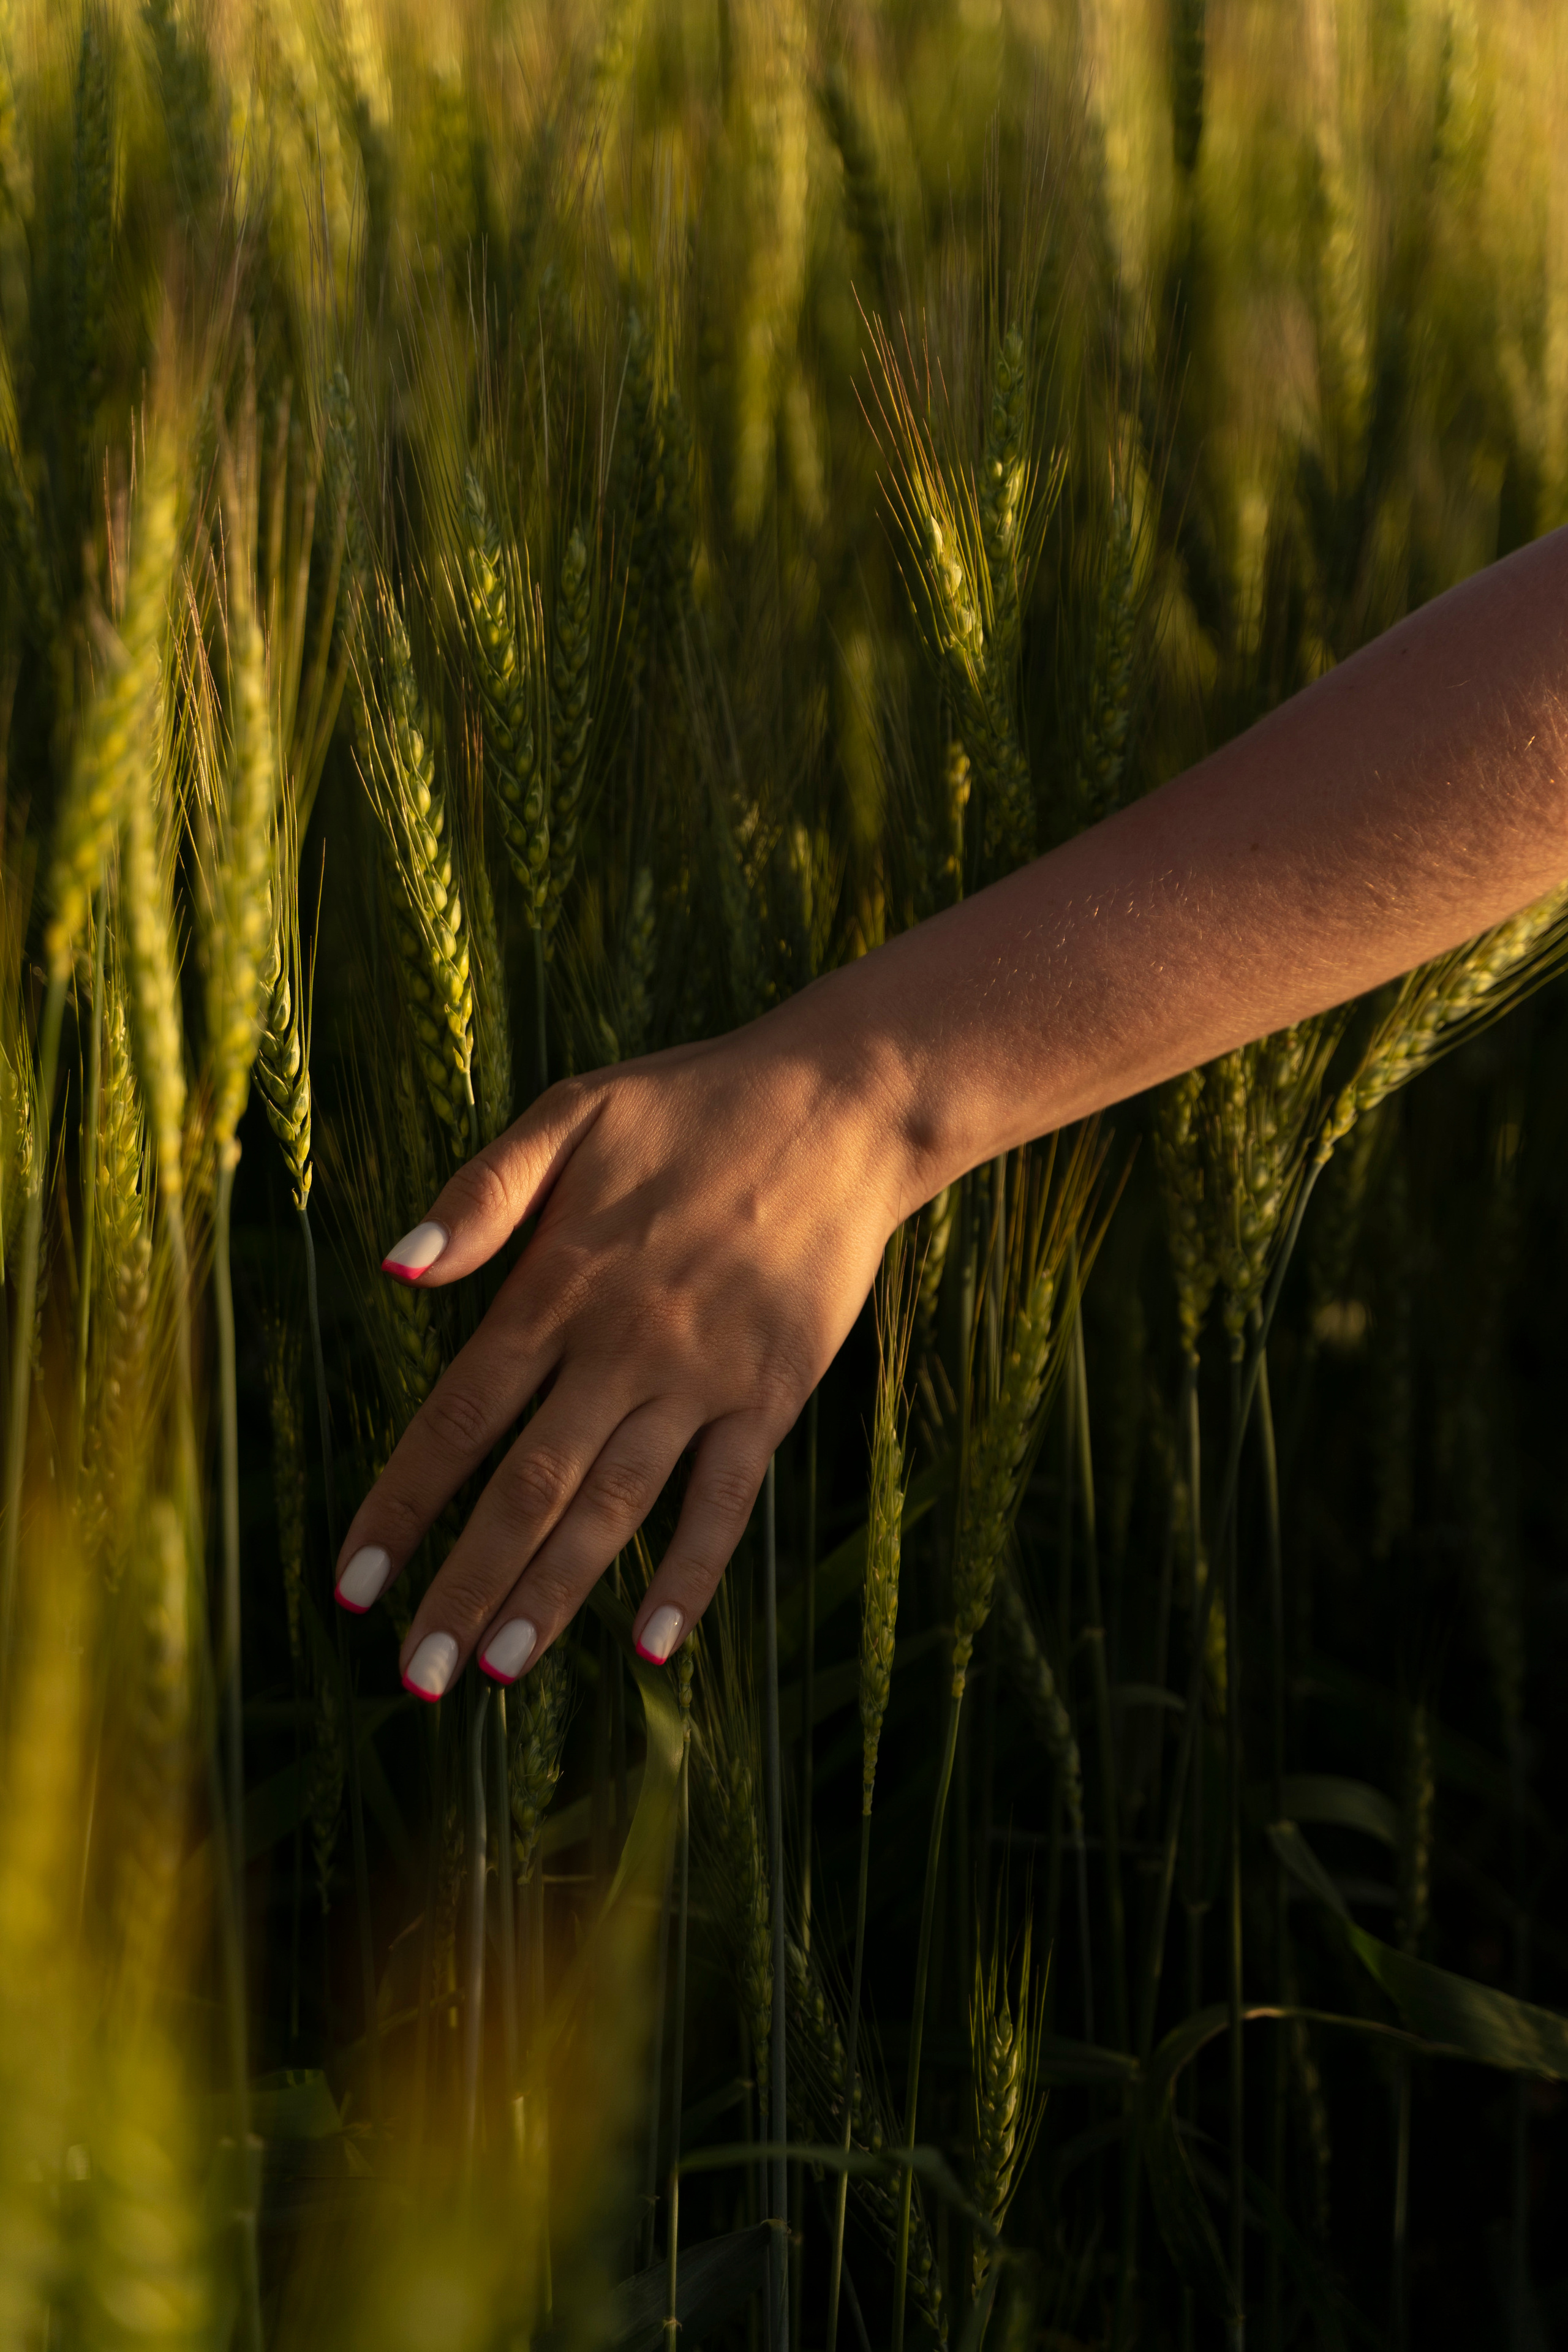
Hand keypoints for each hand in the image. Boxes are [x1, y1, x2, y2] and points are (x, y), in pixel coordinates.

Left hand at [332, 986, 915, 1695]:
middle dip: (464, 1583)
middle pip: (527, 1487)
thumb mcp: (571, 1113)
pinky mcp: (773, 1393)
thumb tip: (392, 1269)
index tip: (353, 1583)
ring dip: (553, 1594)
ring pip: (615, 1506)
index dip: (402, 1504)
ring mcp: (703, 1377)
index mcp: (559, 1285)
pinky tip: (654, 1645)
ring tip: (497, 1671)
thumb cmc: (694, 1107)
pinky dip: (692, 1574)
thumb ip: (481, 1194)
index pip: (459, 1416)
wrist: (841, 1107)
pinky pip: (727, 1501)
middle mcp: (623, 1346)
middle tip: (414, 1675)